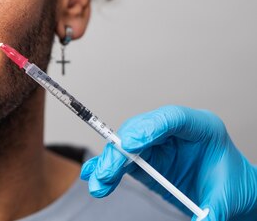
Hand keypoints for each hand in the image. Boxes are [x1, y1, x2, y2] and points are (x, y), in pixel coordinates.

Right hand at [80, 105, 256, 220]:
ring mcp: (158, 144)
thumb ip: (212, 212)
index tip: (132, 145)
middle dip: (120, 151)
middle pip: (141, 131)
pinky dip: (108, 168)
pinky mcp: (147, 159)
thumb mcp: (226, 199)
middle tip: (107, 171)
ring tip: (98, 182)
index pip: (173, 118)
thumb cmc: (234, 188)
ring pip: (126, 145)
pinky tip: (94, 175)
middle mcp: (174, 132)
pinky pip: (123, 160)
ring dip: (109, 163)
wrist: (231, 195)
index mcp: (202, 127)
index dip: (149, 128)